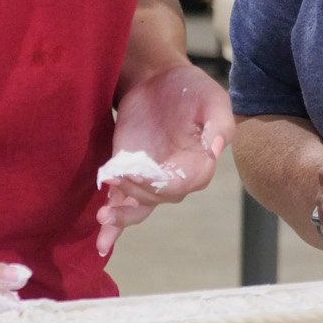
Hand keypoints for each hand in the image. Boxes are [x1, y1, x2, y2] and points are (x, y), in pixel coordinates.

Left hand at [97, 60, 233, 257]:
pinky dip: (112, 226)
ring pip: (139, 208)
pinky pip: (122, 205)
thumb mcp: (212, 98)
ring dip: (122, 218)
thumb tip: (216, 149)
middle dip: (135, 192)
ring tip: (104, 217)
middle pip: (158, 197)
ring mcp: (150, 181)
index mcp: (200, 164)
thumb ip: (220, 123)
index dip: (160, 182)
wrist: (157, 80)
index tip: (136, 171)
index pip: (183, 184)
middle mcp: (176, 179)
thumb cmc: (189, 88)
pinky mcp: (128, 176)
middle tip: (115, 178)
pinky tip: (101, 243)